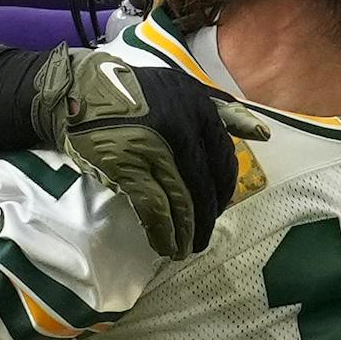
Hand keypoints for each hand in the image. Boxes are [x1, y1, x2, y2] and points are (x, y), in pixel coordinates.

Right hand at [32, 46, 269, 260]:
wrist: (77, 93)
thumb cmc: (133, 93)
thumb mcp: (182, 89)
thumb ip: (223, 111)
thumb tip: (263, 133)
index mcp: (198, 107)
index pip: (223, 159)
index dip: (223, 190)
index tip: (217, 208)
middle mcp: (180, 127)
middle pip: (204, 185)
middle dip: (206, 218)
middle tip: (201, 237)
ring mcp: (153, 148)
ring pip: (181, 201)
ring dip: (186, 232)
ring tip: (184, 249)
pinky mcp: (126, 167)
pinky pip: (153, 209)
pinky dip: (162, 232)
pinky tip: (165, 245)